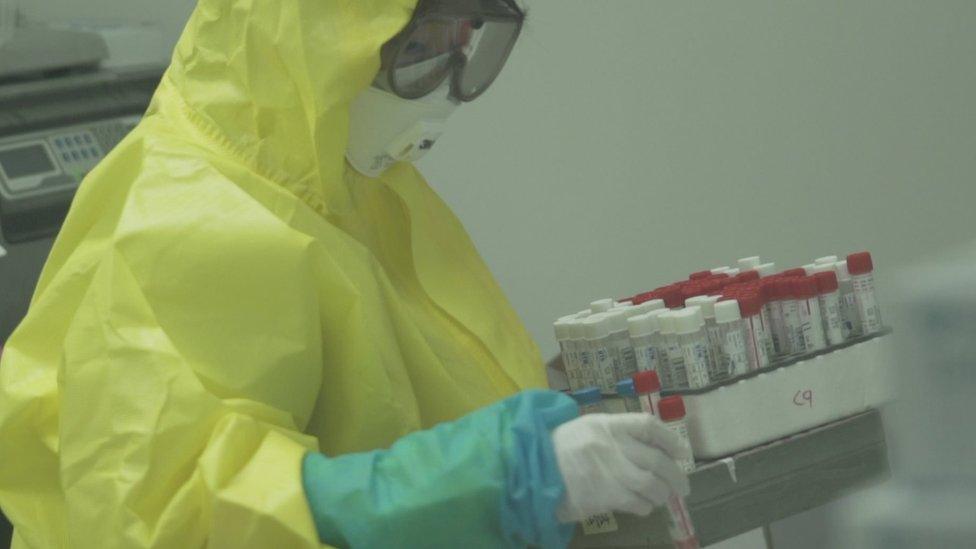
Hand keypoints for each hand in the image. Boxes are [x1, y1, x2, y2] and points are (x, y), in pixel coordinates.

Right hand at [552, 413, 691, 521]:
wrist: (530, 469)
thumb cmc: (561, 449)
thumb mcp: (588, 430)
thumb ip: (617, 436)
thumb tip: (655, 451)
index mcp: (607, 424)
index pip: (649, 427)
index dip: (671, 440)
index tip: (683, 453)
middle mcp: (611, 444)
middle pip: (657, 460)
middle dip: (676, 476)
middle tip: (683, 487)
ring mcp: (608, 470)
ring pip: (650, 484)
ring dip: (661, 494)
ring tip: (661, 498)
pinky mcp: (603, 495)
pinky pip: (636, 502)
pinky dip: (645, 506)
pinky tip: (643, 507)